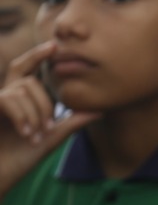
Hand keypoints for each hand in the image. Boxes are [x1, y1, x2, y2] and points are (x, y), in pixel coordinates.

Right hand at [0, 42, 98, 197]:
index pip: (27, 70)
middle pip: (26, 74)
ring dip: (35, 113)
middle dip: (42, 86)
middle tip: (50, 94)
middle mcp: (4, 96)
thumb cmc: (19, 159)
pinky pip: (7, 99)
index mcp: (19, 100)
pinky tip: (27, 134)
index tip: (54, 45)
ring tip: (37, 135)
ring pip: (23, 89)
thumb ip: (72, 122)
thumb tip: (101, 110)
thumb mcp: (51, 138)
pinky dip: (22, 116)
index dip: (37, 55)